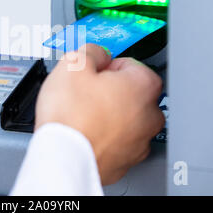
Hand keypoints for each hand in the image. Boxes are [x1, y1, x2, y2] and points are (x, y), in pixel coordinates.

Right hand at [35, 44, 164, 184]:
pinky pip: (117, 141)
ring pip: (125, 118)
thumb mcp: (73, 64)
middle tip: (84, 93)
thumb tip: (98, 54)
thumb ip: (92, 51)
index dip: (107, 65)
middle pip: (130, 92)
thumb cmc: (70, 117)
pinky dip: (104, 136)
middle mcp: (150, 115)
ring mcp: (140, 142)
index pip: (130, 64)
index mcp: (143, 86)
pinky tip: (85, 132)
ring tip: (82, 115)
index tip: (94, 72)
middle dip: (109, 90)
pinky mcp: (126, 161)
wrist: (63, 159)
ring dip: (107, 114)